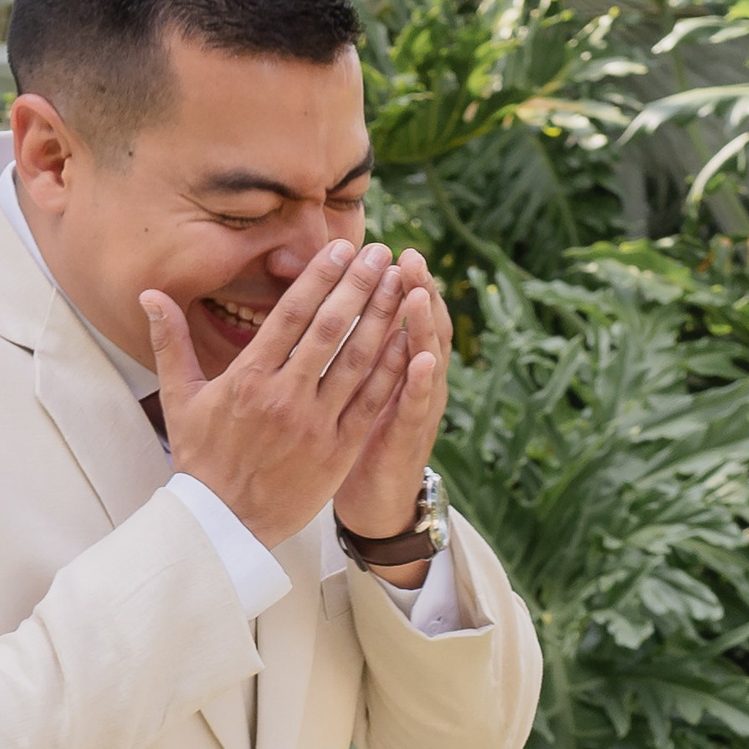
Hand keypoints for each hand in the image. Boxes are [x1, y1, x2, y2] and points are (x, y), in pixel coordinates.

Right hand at [140, 240, 408, 547]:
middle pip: (330, 329)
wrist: (222, 523)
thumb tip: (150, 294)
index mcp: (248, 378)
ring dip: (383, 319)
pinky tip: (409, 341)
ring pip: (357, 361)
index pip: (291, 315)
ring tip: (404, 284)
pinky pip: (371, 403)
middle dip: (360, 286)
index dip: (320, 277)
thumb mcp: (179, 398)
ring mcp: (315, 424)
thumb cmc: (201, 458)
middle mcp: (284, 395)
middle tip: (382, 253)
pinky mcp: (338, 450)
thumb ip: (170, 342)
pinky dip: (392, 371)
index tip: (344, 249)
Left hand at [332, 248, 452, 545]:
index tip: (384, 249)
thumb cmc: (357, 440)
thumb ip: (348, 348)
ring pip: (425, 360)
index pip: (398, 315)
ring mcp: (416, 408)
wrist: (378, 500)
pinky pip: (417, 408)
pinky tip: (424, 358)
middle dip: (415, 291)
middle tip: (409, 256)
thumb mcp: (354, 388)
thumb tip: (323, 304)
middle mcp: (414, 380)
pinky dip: (422, 383)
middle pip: (418, 327)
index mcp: (394, 364)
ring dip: (422, 326)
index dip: (394, 283)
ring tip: (418, 292)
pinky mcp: (409, 439)